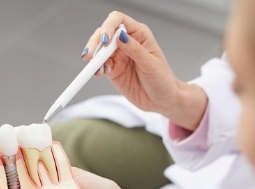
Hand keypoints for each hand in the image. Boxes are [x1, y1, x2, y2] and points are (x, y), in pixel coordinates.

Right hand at [83, 11, 206, 129]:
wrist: (162, 101)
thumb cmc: (163, 80)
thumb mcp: (151, 64)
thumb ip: (135, 50)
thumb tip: (120, 35)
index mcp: (139, 34)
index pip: (119, 21)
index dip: (109, 26)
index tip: (105, 40)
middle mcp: (127, 42)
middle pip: (104, 34)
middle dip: (96, 43)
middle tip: (91, 56)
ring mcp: (119, 56)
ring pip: (100, 50)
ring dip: (95, 58)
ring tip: (95, 67)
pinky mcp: (113, 70)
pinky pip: (101, 65)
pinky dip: (97, 68)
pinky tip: (99, 73)